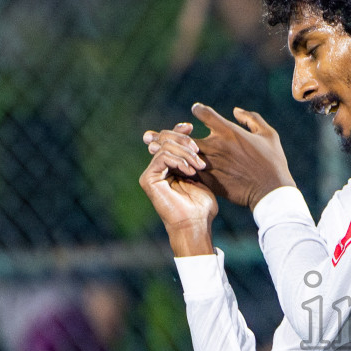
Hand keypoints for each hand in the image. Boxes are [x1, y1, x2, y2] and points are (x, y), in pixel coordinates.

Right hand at [138, 130, 219, 256]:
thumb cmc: (202, 205)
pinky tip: (190, 171)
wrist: (196, 224)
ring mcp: (151, 174)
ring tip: (199, 166)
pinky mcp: (148, 179)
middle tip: (198, 151)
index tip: (192, 126)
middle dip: (183, 140)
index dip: (178, 130)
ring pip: (164, 147)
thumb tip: (192, 134)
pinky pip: (162, 158)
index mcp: (169, 166)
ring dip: (185, 153)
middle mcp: (157, 168)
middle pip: (164, 139)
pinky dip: (178, 160)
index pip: (169, 140)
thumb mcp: (202, 175)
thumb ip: (194, 157)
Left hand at [187, 104, 295, 210]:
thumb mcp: (269, 135)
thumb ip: (251, 119)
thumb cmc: (273, 162)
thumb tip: (236, 111)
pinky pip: (189, 172)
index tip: (198, 112)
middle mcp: (216, 145)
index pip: (202, 113)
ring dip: (180, 153)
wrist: (271, 192)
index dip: (198, 110)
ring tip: (178, 154)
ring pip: (184, 155)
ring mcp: (210, 164)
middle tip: (175, 136)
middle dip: (179, 135)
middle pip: (185, 136)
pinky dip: (186, 169)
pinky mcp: (208, 180)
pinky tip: (187, 169)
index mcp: (229, 131)